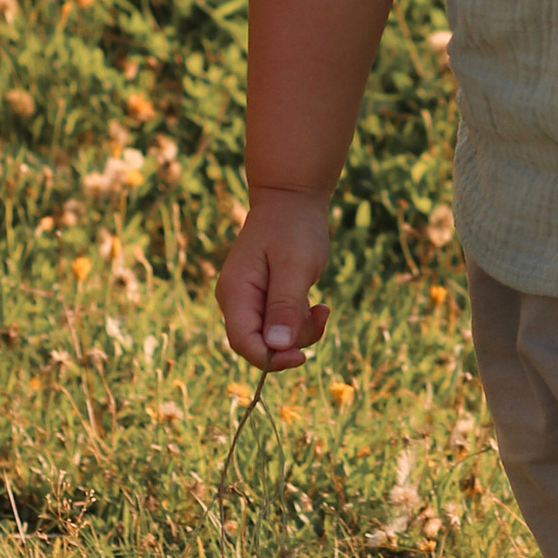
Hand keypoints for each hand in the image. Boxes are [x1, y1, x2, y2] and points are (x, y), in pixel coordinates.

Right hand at [216, 190, 332, 369]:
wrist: (292, 200)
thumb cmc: (294, 228)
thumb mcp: (295, 266)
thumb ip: (285, 306)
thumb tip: (276, 347)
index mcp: (236, 292)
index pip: (242, 341)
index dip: (269, 357)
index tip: (302, 356)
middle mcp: (236, 301)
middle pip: (259, 343)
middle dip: (292, 341)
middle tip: (321, 314)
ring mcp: (249, 301)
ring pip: (273, 338)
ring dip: (301, 331)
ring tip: (322, 307)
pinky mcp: (264, 300)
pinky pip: (280, 325)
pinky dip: (301, 321)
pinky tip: (318, 306)